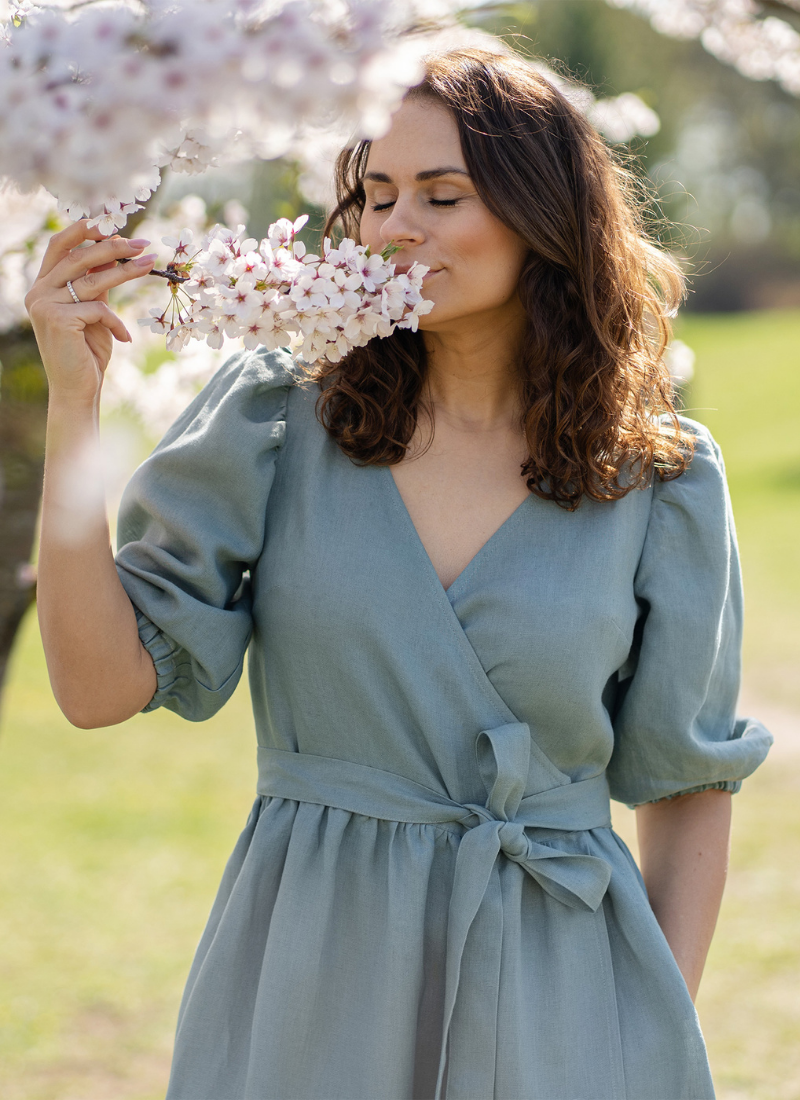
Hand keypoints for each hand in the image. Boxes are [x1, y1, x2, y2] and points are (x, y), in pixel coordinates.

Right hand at [24, 219, 156, 407]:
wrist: (77, 390)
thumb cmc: (87, 353)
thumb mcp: (94, 313)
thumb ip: (96, 285)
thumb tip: (114, 253)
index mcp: (43, 286)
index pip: (60, 245)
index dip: (85, 230)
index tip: (114, 227)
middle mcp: (38, 292)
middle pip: (79, 256)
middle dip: (114, 247)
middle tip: (142, 245)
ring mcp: (44, 305)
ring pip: (91, 280)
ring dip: (126, 271)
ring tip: (150, 265)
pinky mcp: (58, 320)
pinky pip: (98, 309)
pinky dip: (116, 322)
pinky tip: (124, 337)